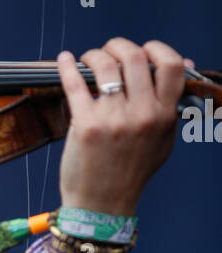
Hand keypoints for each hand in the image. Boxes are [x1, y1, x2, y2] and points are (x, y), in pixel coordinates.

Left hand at [56, 38, 191, 215]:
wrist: (102, 206)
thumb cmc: (131, 172)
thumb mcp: (163, 140)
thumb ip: (172, 104)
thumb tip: (186, 63)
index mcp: (164, 116)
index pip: (172, 66)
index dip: (157, 49)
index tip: (143, 50)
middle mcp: (142, 115)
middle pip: (135, 57)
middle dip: (118, 46)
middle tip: (108, 51)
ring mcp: (113, 119)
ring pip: (104, 66)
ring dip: (94, 55)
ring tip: (88, 61)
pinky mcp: (85, 125)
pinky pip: (74, 84)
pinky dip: (67, 66)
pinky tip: (65, 59)